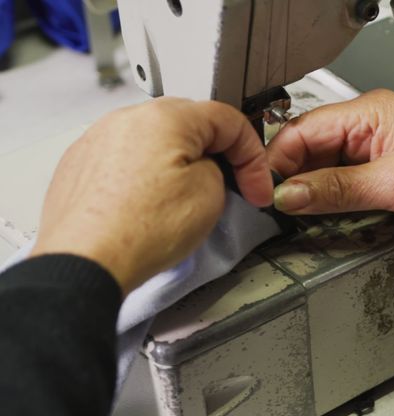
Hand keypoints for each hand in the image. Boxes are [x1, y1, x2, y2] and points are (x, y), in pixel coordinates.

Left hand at [30, 98, 272, 294]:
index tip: (256, 185)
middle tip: (230, 191)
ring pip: (155, 143)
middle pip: (190, 127)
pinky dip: (145, 179)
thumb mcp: (210, 195)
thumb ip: (218, 168)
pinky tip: (150, 208)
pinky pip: (126, 162)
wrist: (86, 262)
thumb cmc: (139, 231)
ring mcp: (98, 140)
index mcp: (164, 118)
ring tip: (183, 206)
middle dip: (216, 157)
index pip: (227, 120)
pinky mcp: (80, 165)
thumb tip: (206, 168)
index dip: (252, 156)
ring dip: (178, 167)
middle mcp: (126, 119)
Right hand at [266, 89, 393, 275]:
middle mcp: (374, 128)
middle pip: (313, 149)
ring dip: (313, 191)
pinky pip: (346, 188)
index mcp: (375, 110)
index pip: (308, 127)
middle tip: (278, 204)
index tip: (266, 186)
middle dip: (295, 176)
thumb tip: (293, 192)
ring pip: (327, 170)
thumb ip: (337, 189)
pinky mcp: (387, 181)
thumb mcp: (393, 182)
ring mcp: (379, 155)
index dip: (282, 157)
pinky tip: (324, 215)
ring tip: (299, 213)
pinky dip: (332, 202)